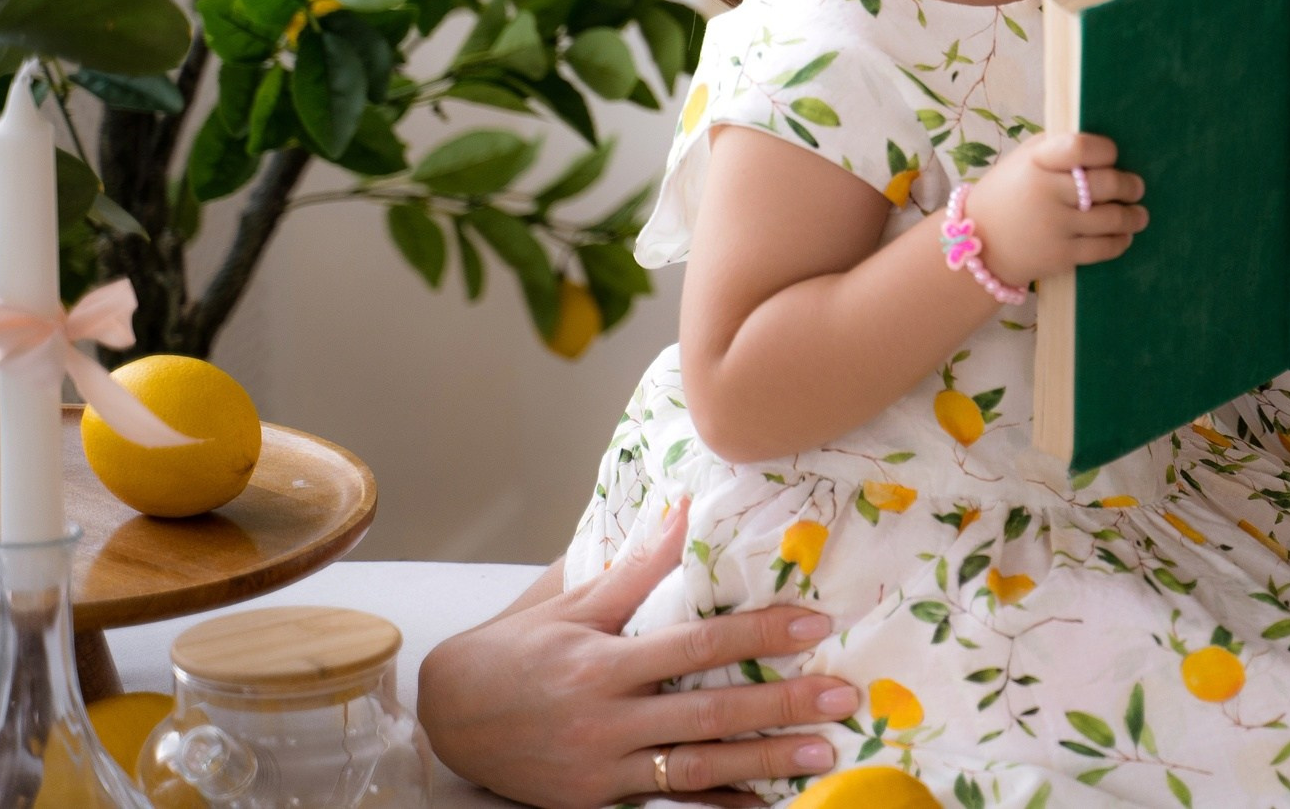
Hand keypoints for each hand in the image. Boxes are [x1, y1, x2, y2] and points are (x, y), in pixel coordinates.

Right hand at [417, 503, 853, 808]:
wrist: (447, 722)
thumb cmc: (515, 654)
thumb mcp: (572, 605)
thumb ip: (637, 568)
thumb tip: (687, 510)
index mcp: (602, 663)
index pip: (696, 646)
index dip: (757, 636)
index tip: (812, 626)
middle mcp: (606, 719)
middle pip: (709, 713)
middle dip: (781, 706)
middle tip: (842, 697)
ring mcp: (604, 768)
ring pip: (699, 766)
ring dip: (765, 761)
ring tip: (822, 755)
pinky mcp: (599, 801)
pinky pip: (670, 802)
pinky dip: (720, 805)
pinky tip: (765, 804)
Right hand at [968, 131, 1147, 288]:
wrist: (977, 245)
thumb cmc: (1007, 195)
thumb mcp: (1022, 160)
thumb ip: (1056, 149)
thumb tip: (1100, 146)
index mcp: (1036, 161)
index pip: (1080, 148)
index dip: (1105, 151)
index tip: (1112, 156)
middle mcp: (1046, 191)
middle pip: (1105, 184)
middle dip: (1129, 186)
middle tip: (1136, 187)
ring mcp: (1054, 225)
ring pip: (1111, 218)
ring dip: (1133, 216)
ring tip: (1139, 215)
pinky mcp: (1060, 255)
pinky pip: (1103, 248)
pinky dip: (1120, 241)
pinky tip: (1124, 236)